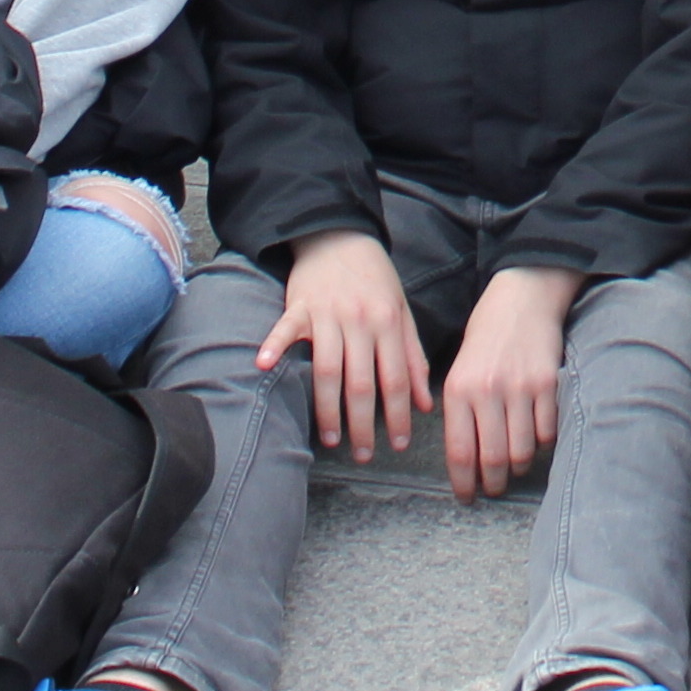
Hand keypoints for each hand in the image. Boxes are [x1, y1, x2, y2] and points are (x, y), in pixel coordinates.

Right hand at [260, 229, 431, 459]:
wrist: (340, 235)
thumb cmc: (374, 279)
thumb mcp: (402, 312)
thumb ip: (413, 357)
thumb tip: (425, 403)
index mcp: (388, 323)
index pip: (394, 378)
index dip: (397, 414)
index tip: (397, 444)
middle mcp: (359, 321)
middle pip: (360, 382)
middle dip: (362, 424)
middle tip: (363, 454)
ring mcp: (327, 313)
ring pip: (327, 369)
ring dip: (327, 408)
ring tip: (330, 439)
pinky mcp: (299, 305)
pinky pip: (285, 329)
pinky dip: (274, 346)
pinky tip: (264, 367)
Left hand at [439, 266, 577, 500]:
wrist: (523, 296)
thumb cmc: (487, 334)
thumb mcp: (459, 368)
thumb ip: (459, 409)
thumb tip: (464, 456)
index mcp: (459, 389)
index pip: (459, 452)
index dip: (463, 483)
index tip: (466, 496)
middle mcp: (488, 391)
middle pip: (492, 459)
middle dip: (492, 484)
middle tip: (492, 489)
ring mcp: (521, 388)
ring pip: (521, 451)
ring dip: (517, 467)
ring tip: (513, 466)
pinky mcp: (549, 384)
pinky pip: (546, 433)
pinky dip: (541, 444)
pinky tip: (534, 439)